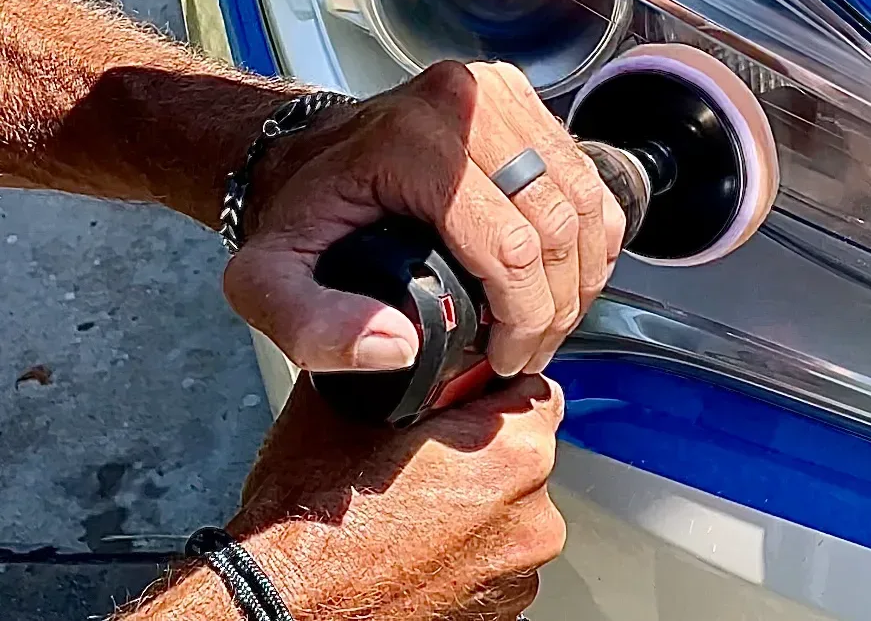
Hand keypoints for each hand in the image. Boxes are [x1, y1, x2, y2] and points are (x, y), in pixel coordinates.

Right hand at [137, 375, 564, 620]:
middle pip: (524, 451)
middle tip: (426, 454)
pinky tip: (417, 547)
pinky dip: (466, 551)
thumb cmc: (312, 523)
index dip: (489, 386)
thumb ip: (401, 360)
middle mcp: (534, 514)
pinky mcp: (501, 613)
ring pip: (510, 508)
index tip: (456, 399)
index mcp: (514, 451)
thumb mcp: (349, 402)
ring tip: (415, 508)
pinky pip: (494, 559)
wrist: (283, 612)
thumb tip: (403, 331)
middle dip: (483, 446)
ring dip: (477, 503)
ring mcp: (520, 572)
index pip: (533, 387)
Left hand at [223, 61, 625, 376]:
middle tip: (530, 350)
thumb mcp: (268, 282)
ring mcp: (500, 93)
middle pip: (557, 222)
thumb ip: (315, 326)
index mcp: (411, 140)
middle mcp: (467, 102)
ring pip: (584, 198)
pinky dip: (591, 235)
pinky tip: (563, 276)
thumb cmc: (298, 214)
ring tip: (549, 322)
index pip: (508, 243)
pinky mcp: (522, 98)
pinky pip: (587, 175)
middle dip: (556, 306)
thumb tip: (400, 348)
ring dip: (581, 275)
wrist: (308, 153)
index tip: (504, 358)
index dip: (522, 317)